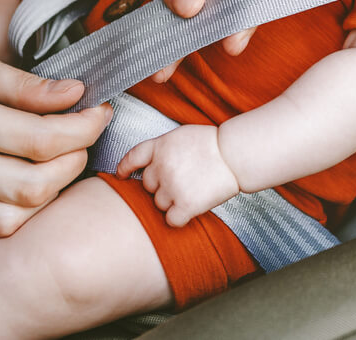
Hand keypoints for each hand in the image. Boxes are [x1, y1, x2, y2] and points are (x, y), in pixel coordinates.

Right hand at [0, 40, 111, 237]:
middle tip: (84, 134)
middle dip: (75, 161)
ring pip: (12, 217)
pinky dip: (15, 207)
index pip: (38, 139)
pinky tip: (23, 176)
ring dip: (50, 191)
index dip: (83, 128)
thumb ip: (22, 83)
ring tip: (57, 157)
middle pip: (32, 187)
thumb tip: (75, 93)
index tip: (99, 111)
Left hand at [116, 125, 239, 227]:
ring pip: (159, 204)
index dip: (124, 168)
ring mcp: (172, 186)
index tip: (121, 175)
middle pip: (148, 185)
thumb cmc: (214, 144)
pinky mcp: (185, 204)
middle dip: (161, 185)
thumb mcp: (181, 135)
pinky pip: (171, 220)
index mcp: (160, 146)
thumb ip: (163, 148)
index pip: (132, 158)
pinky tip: (190, 208)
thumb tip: (152, 163)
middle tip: (183, 180)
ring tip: (192, 189)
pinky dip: (179, 217)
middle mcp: (161, 167)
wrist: (234, 154)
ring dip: (171, 201)